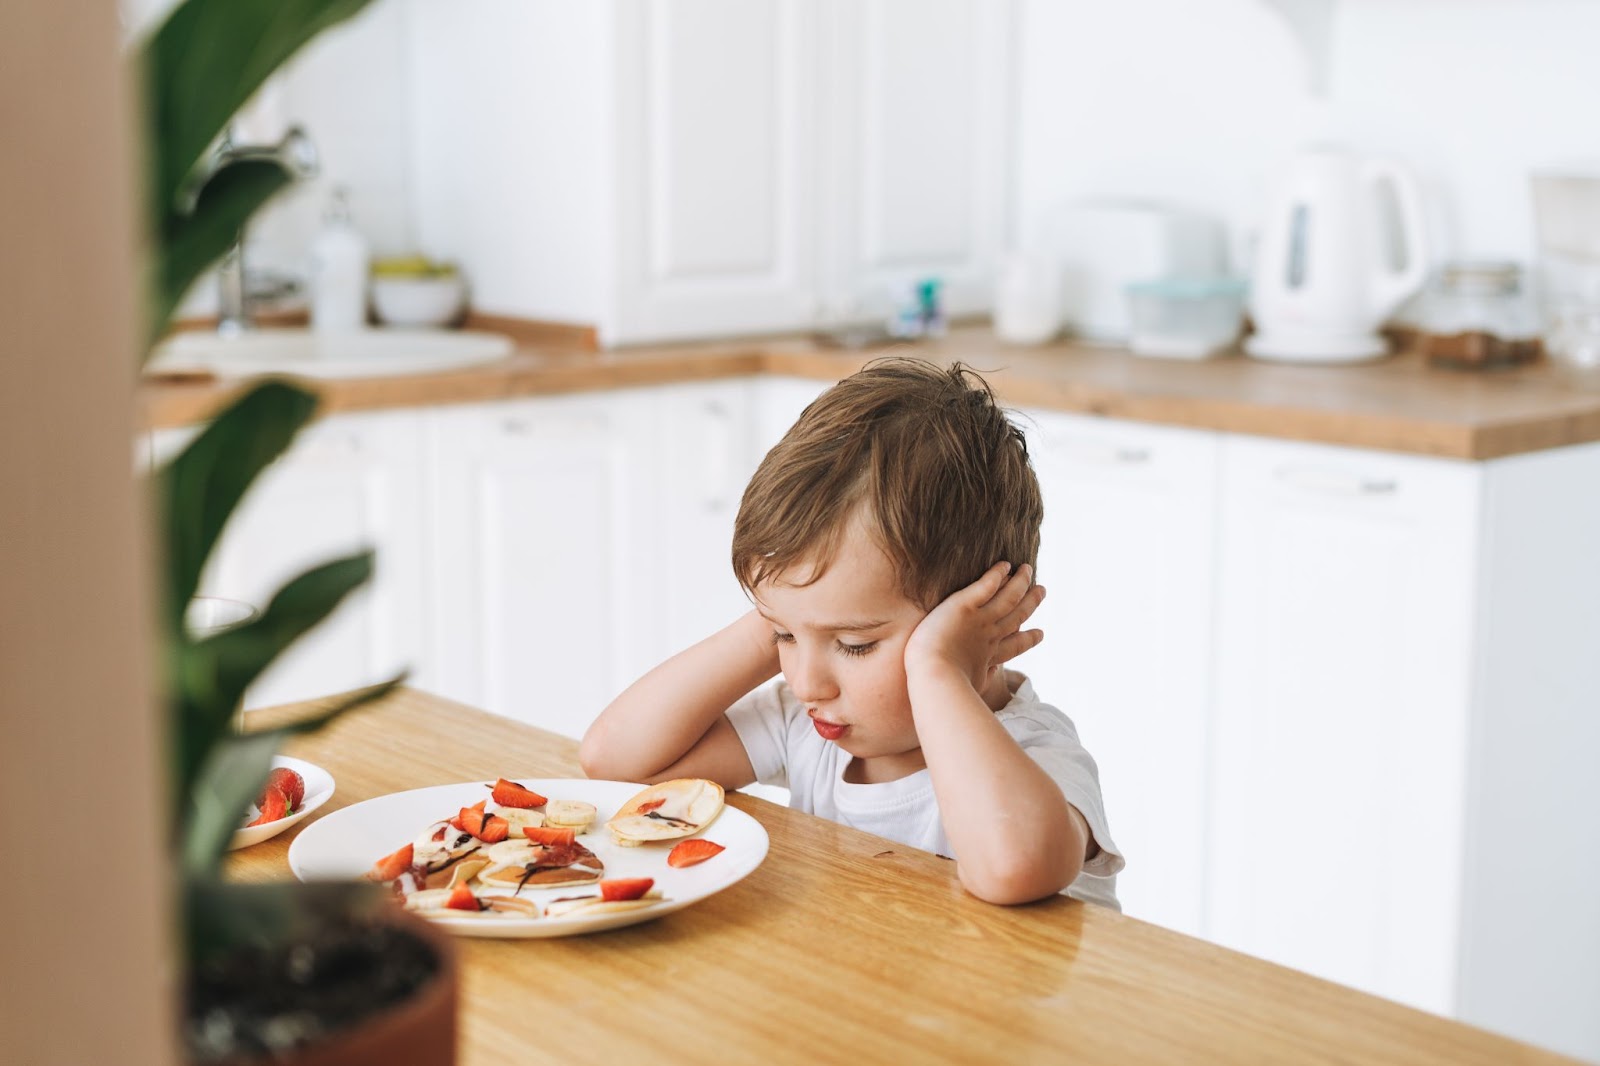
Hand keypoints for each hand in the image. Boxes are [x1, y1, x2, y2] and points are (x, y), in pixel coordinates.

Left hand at [904, 562, 1045, 691]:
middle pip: (1016, 615)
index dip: (1028, 639)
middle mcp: (989, 636)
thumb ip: (982, 677)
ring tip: (1028, 569)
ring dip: (1019, 582)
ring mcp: (979, 620)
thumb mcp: (970, 686)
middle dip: (1030, 602)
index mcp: (988, 657)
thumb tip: (993, 672)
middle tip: (1042, 590)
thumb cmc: (943, 688)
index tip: (1040, 633)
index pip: (1014, 646)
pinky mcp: (964, 606)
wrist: (934, 678)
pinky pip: (986, 585)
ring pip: (1007, 597)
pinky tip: (1005, 564)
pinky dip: (997, 574)